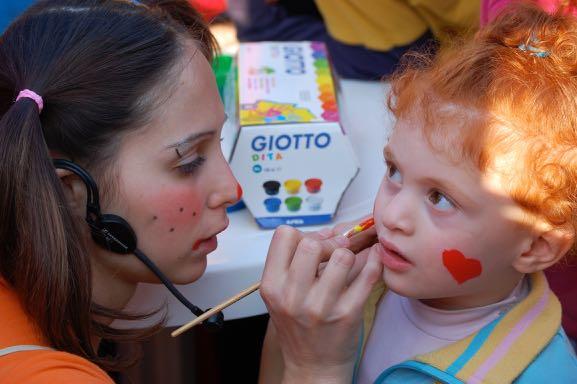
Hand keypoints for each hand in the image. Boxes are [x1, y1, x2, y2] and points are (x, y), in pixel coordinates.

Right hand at [260, 225, 382, 382]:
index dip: (302, 234)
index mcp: (272, 286)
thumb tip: (329, 232)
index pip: (284, 236)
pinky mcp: (347, 314)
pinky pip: (368, 276)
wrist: (313, 367)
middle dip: (327, 242)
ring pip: (342, 256)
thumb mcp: (283, 295)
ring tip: (348, 264)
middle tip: (335, 251)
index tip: (314, 245)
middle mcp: (292, 297)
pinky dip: (374, 262)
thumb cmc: (299, 327)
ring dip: (348, 255)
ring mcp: (320, 307)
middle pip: (311, 243)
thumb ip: (298, 262)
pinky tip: (374, 259)